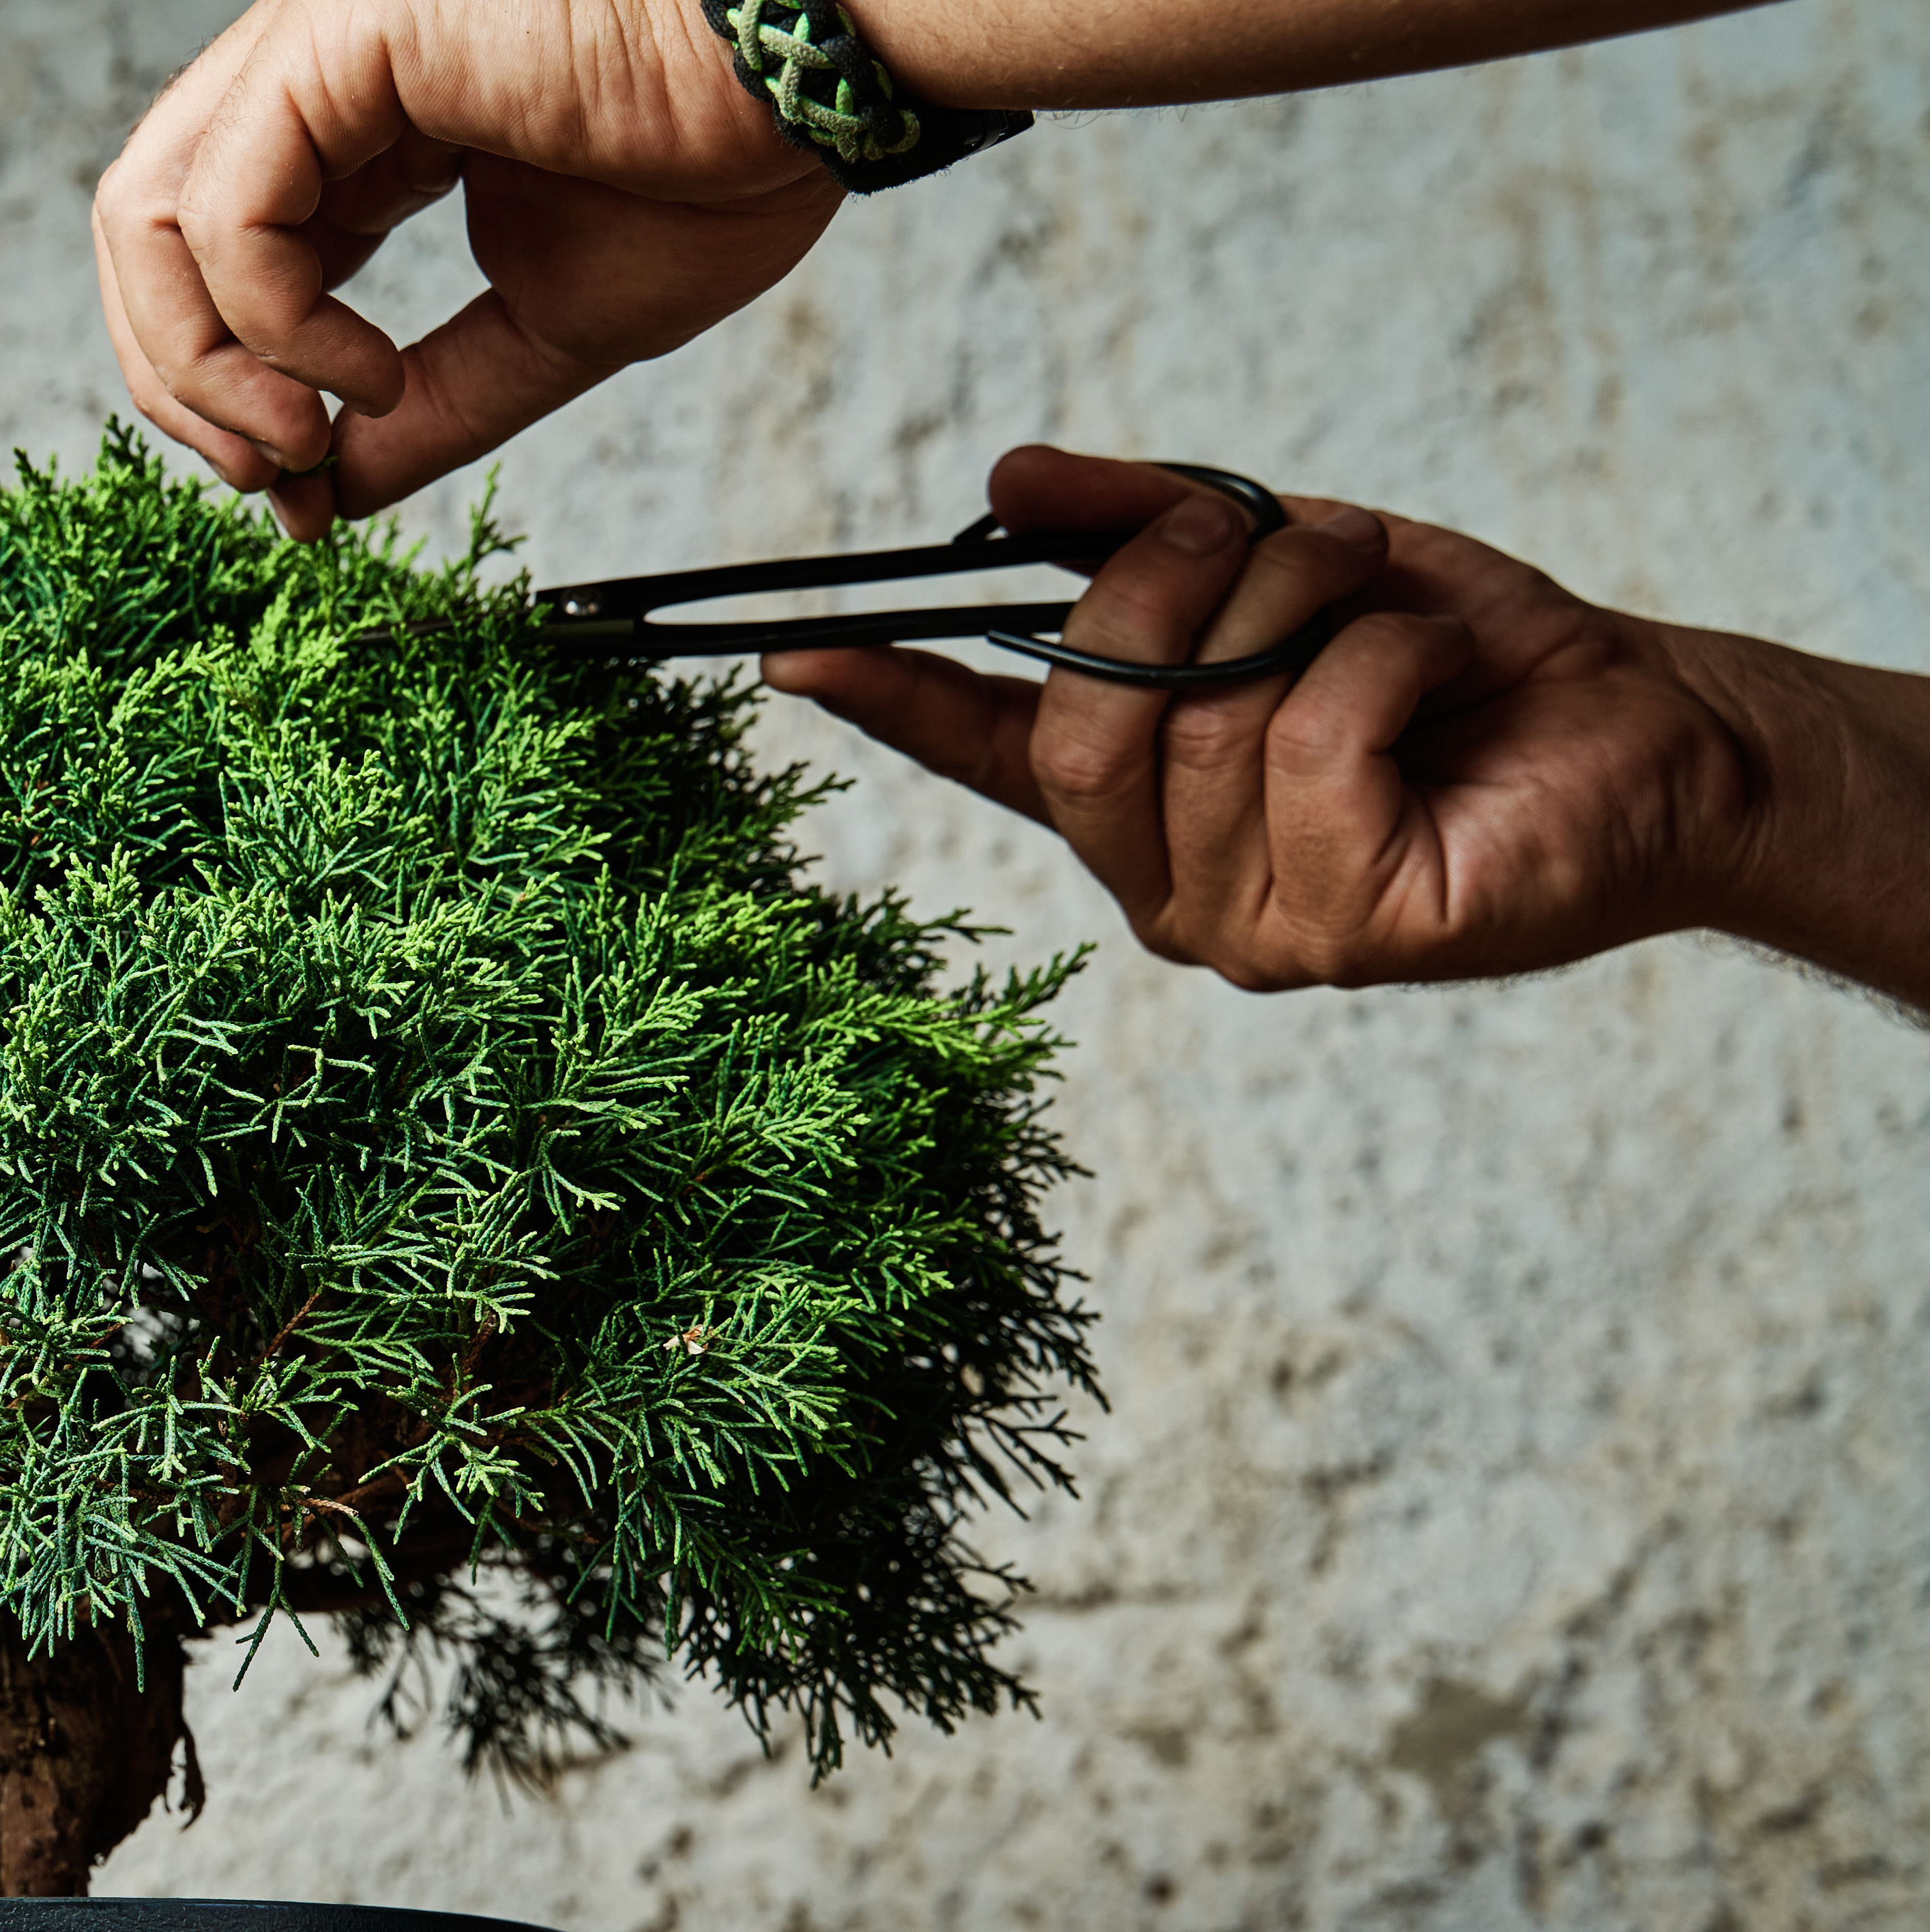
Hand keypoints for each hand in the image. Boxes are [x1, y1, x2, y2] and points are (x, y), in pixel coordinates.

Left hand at [93, 0, 841, 537]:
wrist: (819, 76)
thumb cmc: (718, 162)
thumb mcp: (545, 332)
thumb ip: (428, 412)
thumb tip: (323, 499)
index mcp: (357, 132)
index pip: (209, 261)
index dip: (222, 390)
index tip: (299, 490)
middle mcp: (315, 81)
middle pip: (140, 237)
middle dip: (180, 385)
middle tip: (277, 477)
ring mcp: (318, 49)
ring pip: (145, 217)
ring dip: (201, 366)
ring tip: (303, 442)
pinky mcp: (341, 37)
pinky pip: (224, 209)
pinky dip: (265, 323)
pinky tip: (363, 374)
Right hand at [764, 447, 1818, 992]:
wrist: (1651, 733)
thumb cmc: (1467, 662)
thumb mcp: (1292, 558)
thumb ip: (1148, 524)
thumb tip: (1006, 484)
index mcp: (1138, 798)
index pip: (983, 748)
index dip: (890, 697)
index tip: (794, 653)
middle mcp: (1164, 883)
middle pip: (1086, 719)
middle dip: (1170, 585)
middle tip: (1261, 527)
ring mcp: (1244, 925)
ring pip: (1205, 718)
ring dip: (1307, 603)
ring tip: (1382, 597)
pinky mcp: (1342, 933)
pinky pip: (1311, 743)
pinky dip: (1385, 663)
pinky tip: (1439, 683)